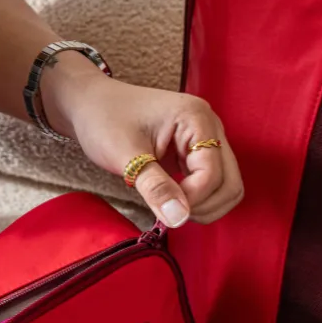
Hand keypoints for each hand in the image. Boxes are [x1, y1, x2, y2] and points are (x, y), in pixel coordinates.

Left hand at [41, 58, 243, 228]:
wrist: (90, 103)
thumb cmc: (104, 120)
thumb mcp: (125, 155)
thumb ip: (154, 187)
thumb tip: (178, 218)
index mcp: (196, 118)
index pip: (212, 173)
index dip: (192, 198)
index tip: (163, 207)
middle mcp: (211, 126)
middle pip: (230, 183)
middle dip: (205, 206)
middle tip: (170, 211)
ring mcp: (208, 140)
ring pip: (227, 187)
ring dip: (206, 206)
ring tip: (171, 206)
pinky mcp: (199, 153)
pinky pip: (214, 184)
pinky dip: (200, 200)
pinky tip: (173, 199)